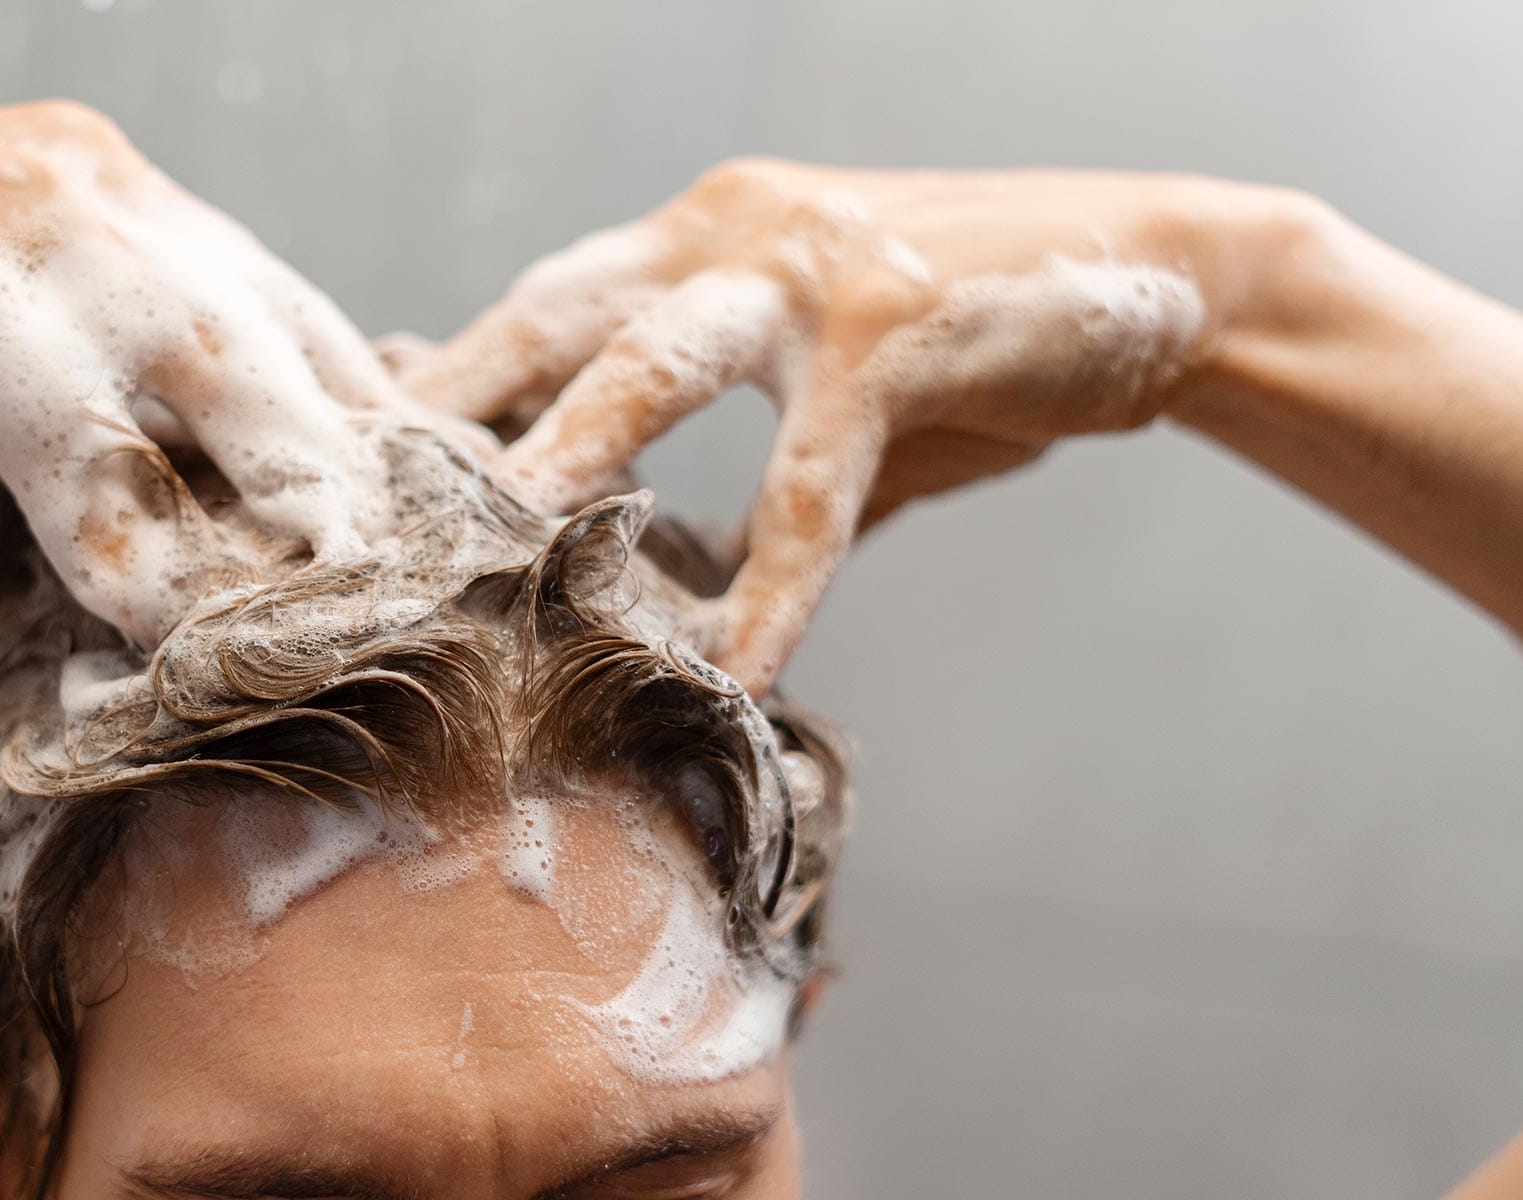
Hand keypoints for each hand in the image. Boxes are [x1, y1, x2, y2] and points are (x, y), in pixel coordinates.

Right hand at [0, 102, 405, 643]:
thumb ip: (93, 462)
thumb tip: (176, 590)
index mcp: (145, 217)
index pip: (301, 325)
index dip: (375, 432)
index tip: (437, 536)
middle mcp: (118, 197)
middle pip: (285, 342)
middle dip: (360, 472)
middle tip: (429, 590)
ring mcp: (37, 216)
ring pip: (203, 361)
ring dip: (275, 492)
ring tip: (333, 608)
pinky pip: (56, 407)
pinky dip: (107, 515)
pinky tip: (149, 608)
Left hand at [401, 160, 1279, 692]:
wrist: (1169, 274)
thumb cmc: (974, 342)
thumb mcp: (822, 375)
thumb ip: (720, 441)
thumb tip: (622, 541)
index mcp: (699, 236)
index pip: (543, 306)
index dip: (452, 383)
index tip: (359, 463)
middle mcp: (731, 233)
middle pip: (554, 312)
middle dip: (452, 402)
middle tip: (353, 495)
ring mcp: (813, 273)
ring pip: (656, 363)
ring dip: (566, 452)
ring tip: (489, 542)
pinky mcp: (900, 333)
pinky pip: (816, 480)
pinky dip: (778, 580)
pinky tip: (741, 664)